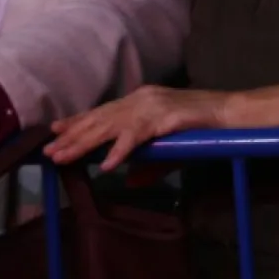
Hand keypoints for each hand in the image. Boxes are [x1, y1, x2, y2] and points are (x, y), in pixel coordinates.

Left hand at [45, 86, 232, 171]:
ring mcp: (152, 105)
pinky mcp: (164, 117)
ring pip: (110, 126)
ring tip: (64, 157)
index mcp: (141, 99)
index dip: (78, 121)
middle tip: (49, 151)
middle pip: (100, 119)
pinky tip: (107, 165)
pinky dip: (121, 150)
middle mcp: (142, 98)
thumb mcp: (170, 150)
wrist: (230, 114)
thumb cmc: (202, 129)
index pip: (103, 111)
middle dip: (73, 136)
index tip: (54, 130)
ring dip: (85, 143)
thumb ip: (149, 164)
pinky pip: (137, 136)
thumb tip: (128, 181)